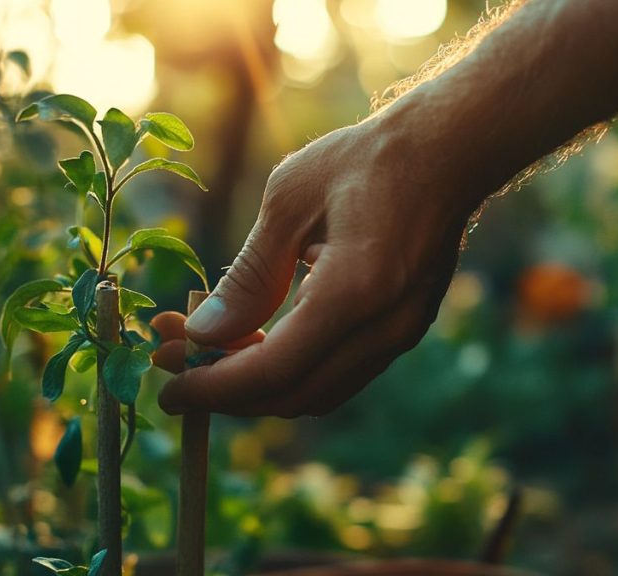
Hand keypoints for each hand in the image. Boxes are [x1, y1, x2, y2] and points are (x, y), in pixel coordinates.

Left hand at [157, 114, 476, 416]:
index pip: (271, 371)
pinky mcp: (405, 331)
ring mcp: (402, 336)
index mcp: (355, 293)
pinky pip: (339, 374)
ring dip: (258, 385)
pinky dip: (292, 371)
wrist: (450, 151)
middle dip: (227, 392)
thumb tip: (204, 335)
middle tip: (175, 364)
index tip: (166, 386)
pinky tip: (258, 341)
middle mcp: (385, 329)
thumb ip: (248, 276)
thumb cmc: (367, 161)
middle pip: (294, 396)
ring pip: (318, 393)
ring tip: (209, 354)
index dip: (213, 388)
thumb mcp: (289, 202)